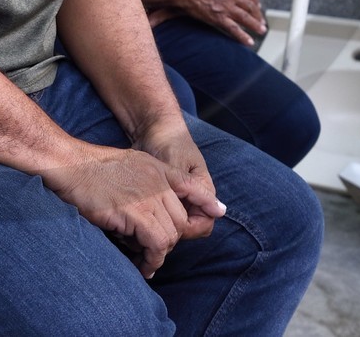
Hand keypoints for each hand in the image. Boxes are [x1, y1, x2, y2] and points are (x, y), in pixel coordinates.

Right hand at [40, 143, 197, 277]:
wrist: (70, 166)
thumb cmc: (90, 169)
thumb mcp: (128, 165)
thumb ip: (147, 179)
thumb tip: (150, 204)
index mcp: (157, 168)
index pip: (191, 184)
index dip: (205, 200)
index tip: (217, 212)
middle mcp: (158, 181)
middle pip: (181, 219)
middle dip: (170, 239)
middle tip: (152, 250)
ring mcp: (148, 196)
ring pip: (170, 235)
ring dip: (159, 254)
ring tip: (146, 262)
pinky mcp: (134, 213)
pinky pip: (156, 243)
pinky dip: (152, 259)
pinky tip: (143, 265)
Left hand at [135, 120, 223, 241]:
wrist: (152, 128)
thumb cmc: (168, 142)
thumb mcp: (178, 165)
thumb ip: (193, 188)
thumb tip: (221, 211)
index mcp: (202, 191)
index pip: (203, 225)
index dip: (187, 229)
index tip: (166, 223)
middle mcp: (193, 198)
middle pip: (187, 229)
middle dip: (170, 231)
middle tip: (149, 224)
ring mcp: (178, 198)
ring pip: (173, 225)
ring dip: (159, 226)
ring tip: (141, 220)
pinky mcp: (163, 197)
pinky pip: (161, 216)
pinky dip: (151, 218)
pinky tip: (137, 213)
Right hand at [172, 0, 266, 45]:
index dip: (255, 0)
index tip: (258, 5)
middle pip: (250, 6)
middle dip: (258, 15)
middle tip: (263, 21)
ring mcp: (225, 6)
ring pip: (246, 18)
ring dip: (256, 25)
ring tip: (262, 31)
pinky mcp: (218, 17)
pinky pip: (234, 29)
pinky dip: (243, 36)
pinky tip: (249, 42)